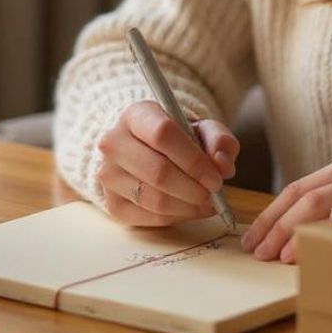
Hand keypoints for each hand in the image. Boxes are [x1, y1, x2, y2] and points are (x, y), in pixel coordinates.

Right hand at [96, 101, 238, 226]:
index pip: (162, 134)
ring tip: (207, 203)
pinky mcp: (113, 203)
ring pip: (153, 199)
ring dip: (188, 206)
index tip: (216, 177)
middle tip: (214, 194)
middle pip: (157, 171)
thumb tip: (223, 166)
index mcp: (136, 115)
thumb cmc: (178, 139)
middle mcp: (114, 143)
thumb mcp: (203, 129)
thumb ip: (220, 141)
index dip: (193, 160)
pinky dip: (177, 217)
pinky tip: (191, 208)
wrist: (146, 151)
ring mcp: (108, 175)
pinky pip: (150, 217)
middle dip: (193, 188)